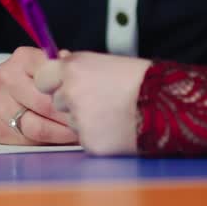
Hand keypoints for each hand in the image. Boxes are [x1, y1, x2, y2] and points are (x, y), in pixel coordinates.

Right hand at [0, 46, 78, 144]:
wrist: (3, 94)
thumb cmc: (34, 78)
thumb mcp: (47, 65)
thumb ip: (64, 69)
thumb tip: (83, 76)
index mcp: (23, 59)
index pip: (51, 76)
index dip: (70, 90)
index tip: (87, 100)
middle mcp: (7, 80)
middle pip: (45, 104)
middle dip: (69, 116)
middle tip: (87, 123)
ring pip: (38, 127)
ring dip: (62, 133)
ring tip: (78, 134)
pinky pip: (30, 142)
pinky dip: (49, 143)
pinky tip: (62, 141)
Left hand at [34, 51, 150, 154]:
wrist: (164, 103)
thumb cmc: (138, 79)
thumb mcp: (104, 63)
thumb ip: (78, 68)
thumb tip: (59, 68)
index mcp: (73, 68)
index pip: (42, 78)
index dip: (53, 82)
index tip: (64, 84)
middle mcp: (70, 93)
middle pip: (57, 102)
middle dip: (71, 102)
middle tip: (98, 98)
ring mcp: (78, 120)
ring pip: (71, 122)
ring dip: (85, 119)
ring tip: (112, 111)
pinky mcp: (89, 142)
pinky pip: (85, 139)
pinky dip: (97, 135)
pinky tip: (116, 126)